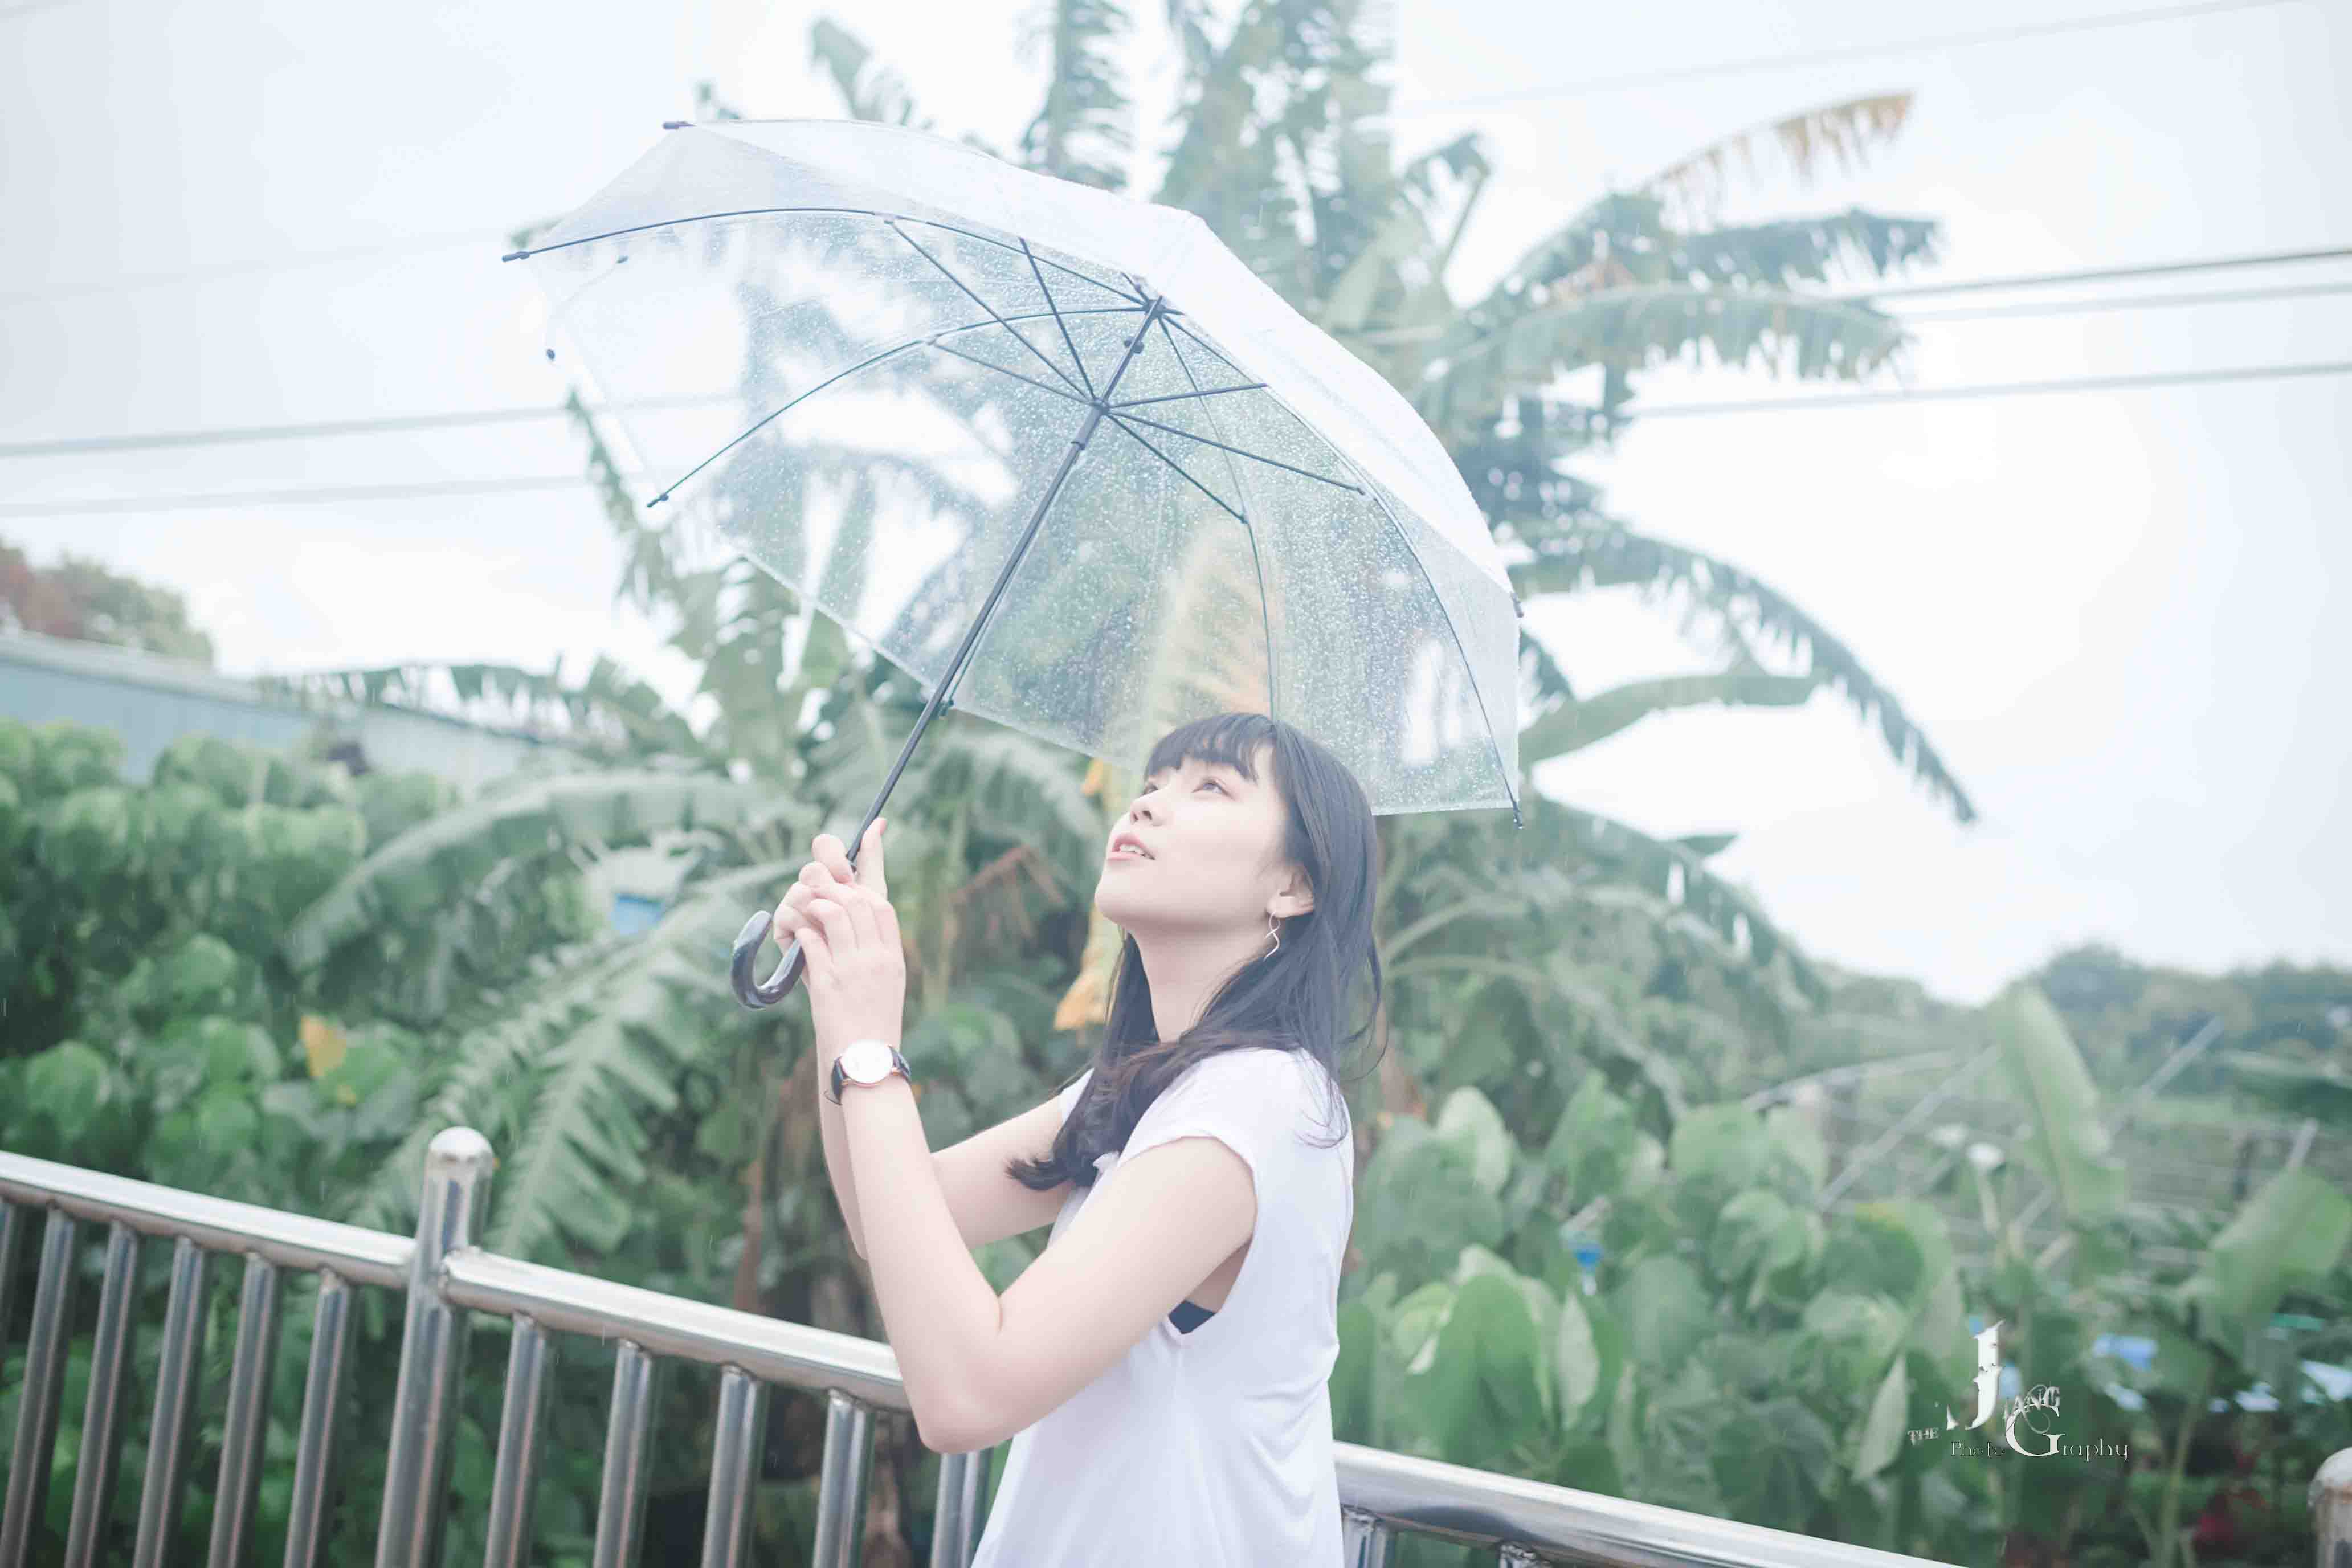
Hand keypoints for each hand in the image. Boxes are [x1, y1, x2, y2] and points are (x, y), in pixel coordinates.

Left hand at [771, 819, 904, 1064]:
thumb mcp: (879, 981)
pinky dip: (798, 930)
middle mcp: (878, 954)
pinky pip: (811, 938)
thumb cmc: (868, 1023)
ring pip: (831, 909)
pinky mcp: (831, 981)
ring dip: (809, 903)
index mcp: (891, 951)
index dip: (875, 858)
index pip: (881, 894)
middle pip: (853, 894)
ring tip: (800, 912)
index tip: (873, 826)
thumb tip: (835, 911)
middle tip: (810, 885)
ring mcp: (855, 966)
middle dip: (827, 880)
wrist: (867, 1062)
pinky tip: (794, 936)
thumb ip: (863, 946)